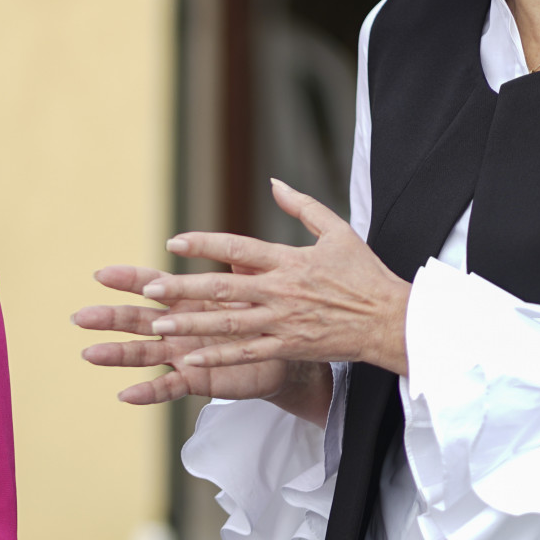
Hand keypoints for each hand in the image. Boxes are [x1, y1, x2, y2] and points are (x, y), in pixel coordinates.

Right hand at [74, 264, 289, 404]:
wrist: (283, 354)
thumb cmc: (260, 314)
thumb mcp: (248, 284)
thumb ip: (236, 262)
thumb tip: (231, 245)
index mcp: (185, 299)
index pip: (151, 285)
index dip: (128, 280)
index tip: (102, 274)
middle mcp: (176, 327)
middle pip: (136, 321)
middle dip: (108, 318)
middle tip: (80, 317)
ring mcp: (182, 354)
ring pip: (144, 354)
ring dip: (117, 355)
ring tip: (90, 354)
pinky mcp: (196, 379)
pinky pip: (168, 387)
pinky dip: (147, 393)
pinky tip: (125, 395)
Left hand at [144, 179, 412, 375]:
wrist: (390, 320)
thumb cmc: (365, 274)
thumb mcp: (338, 230)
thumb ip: (302, 206)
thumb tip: (274, 182)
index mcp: (289, 260)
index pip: (238, 247)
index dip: (204, 243)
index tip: (174, 241)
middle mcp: (281, 291)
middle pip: (223, 287)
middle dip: (183, 288)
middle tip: (149, 289)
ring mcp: (283, 322)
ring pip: (228, 323)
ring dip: (191, 324)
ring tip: (158, 324)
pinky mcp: (288, 347)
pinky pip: (246, 353)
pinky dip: (218, 355)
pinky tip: (191, 358)